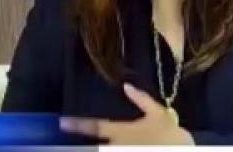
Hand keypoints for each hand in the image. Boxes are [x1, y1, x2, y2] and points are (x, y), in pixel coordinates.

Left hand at [59, 83, 194, 144]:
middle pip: (94, 148)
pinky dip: (107, 151)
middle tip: (71, 144)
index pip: (95, 127)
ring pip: (102, 151)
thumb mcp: (159, 114)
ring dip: (96, 149)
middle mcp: (116, 146)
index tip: (62, 123)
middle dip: (84, 146)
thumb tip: (127, 86)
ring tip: (91, 146)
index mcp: (121, 131)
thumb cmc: (169, 136)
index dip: (77, 125)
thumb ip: (142, 99)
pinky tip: (106, 149)